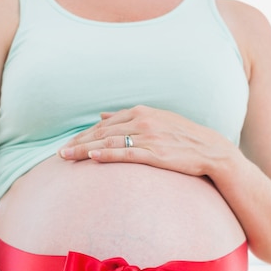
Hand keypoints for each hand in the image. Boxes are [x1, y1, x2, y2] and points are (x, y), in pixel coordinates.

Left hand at [59, 105, 231, 177]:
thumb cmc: (182, 137)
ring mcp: (148, 137)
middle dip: (78, 143)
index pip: (104, 124)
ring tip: (66, 158)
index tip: (68, 145)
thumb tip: (102, 116)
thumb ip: (127, 118)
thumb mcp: (156, 120)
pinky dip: (108, 155)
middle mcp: (142, 121)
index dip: (83, 135)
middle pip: (102, 133)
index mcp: (140, 112)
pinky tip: (93, 158)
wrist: (210, 150)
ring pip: (109, 143)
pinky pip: (127, 153)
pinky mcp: (155, 153)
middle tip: (60, 154)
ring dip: (85, 150)